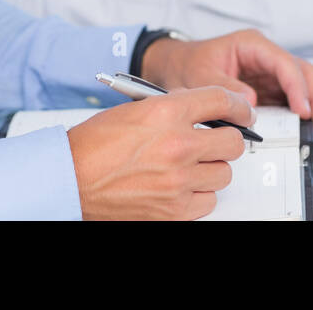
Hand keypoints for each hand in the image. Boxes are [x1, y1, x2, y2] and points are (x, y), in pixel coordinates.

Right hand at [67, 87, 249, 219]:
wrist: (70, 179)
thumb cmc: (94, 145)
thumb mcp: (135, 109)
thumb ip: (173, 107)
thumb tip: (203, 111)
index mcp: (165, 112)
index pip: (220, 101)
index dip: (237, 105)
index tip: (242, 111)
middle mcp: (177, 145)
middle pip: (232, 141)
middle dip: (227, 139)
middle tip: (216, 140)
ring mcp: (178, 181)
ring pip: (224, 173)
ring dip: (211, 168)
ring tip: (190, 165)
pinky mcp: (175, 211)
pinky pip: (209, 200)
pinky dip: (199, 194)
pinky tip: (182, 186)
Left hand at [141, 28, 312, 138]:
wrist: (175, 68)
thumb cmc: (187, 66)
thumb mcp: (200, 76)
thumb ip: (224, 87)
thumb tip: (252, 103)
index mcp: (251, 45)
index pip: (284, 63)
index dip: (297, 87)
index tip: (303, 110)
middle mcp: (266, 57)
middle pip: (303, 72)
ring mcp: (269, 74)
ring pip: (304, 85)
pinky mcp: (268, 90)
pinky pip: (292, 100)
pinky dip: (303, 115)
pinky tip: (309, 132)